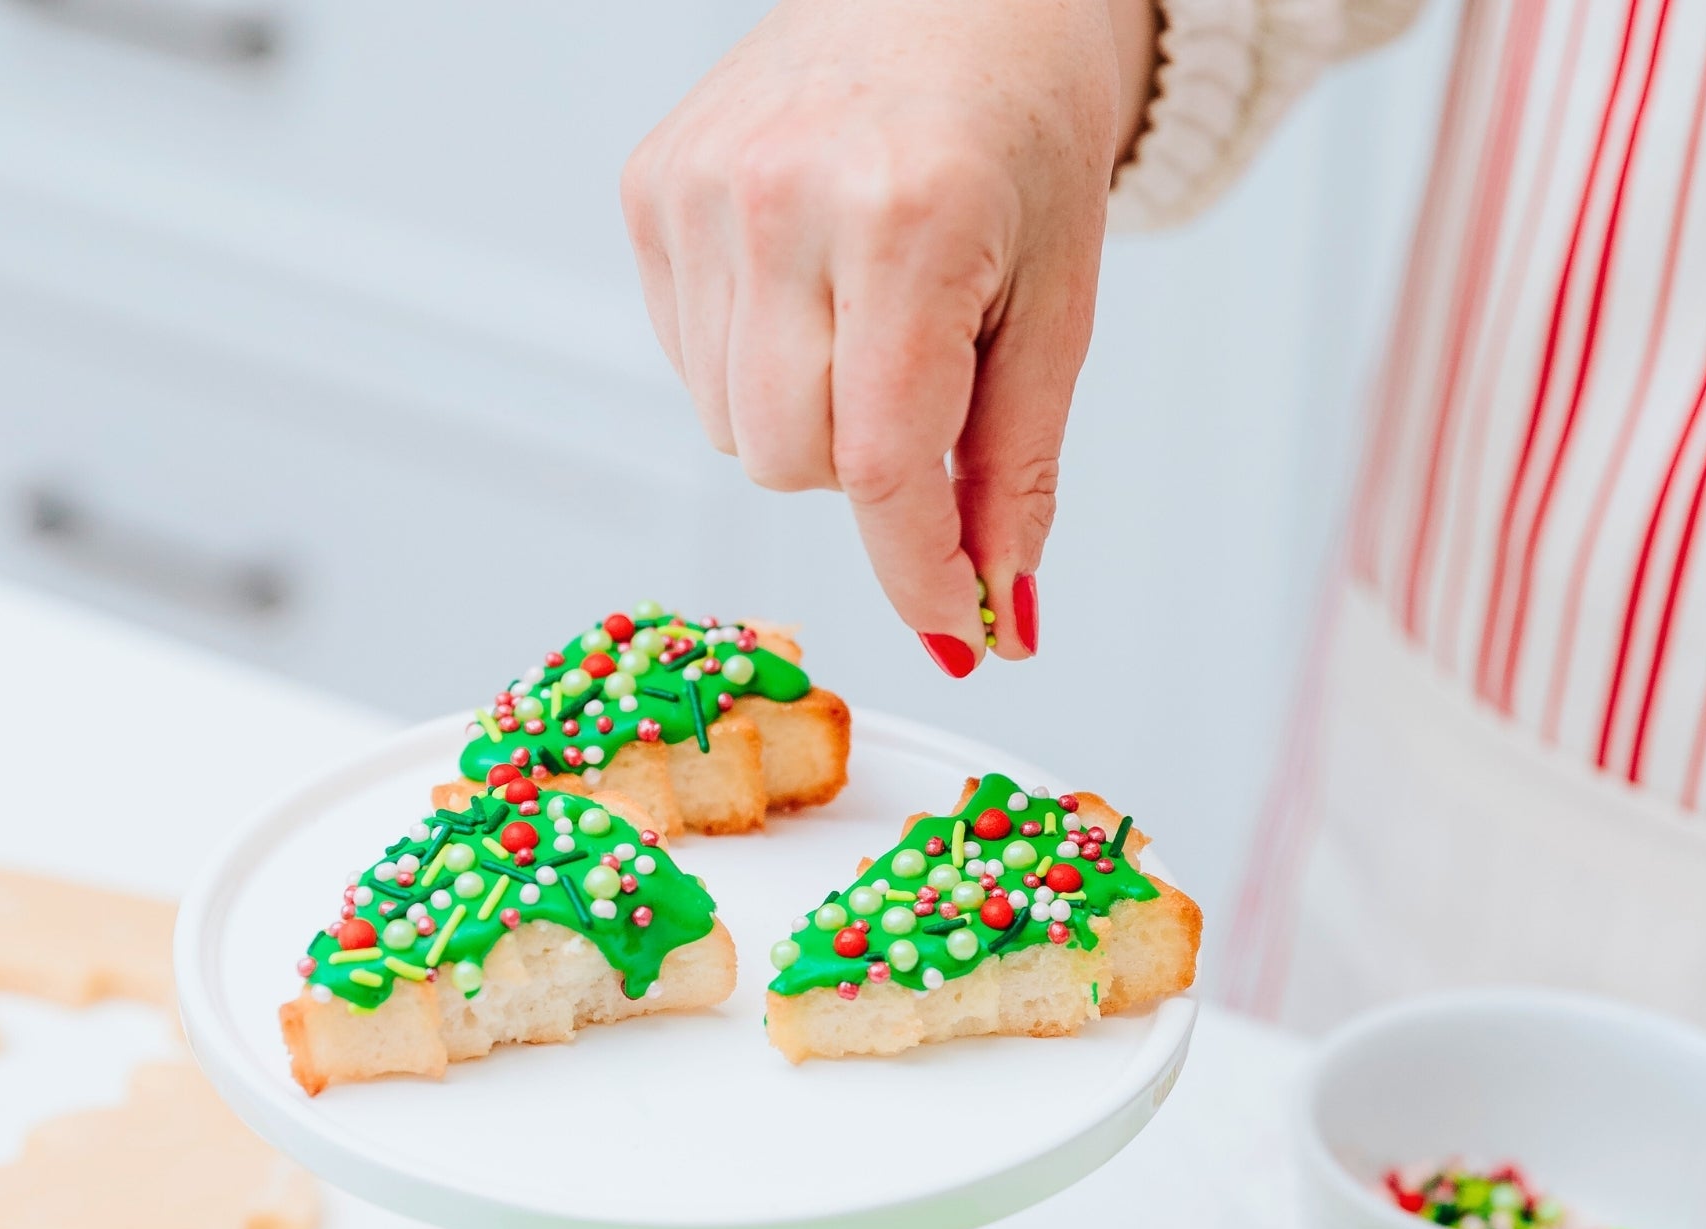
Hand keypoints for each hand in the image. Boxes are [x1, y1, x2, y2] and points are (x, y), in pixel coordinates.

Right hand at [622, 0, 1152, 671]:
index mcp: (907, 217)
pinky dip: (754, 365)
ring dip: (807, 419)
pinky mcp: (649, 189)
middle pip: (791, 464)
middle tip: (924, 392)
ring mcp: (697, 189)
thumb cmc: (1019, 127)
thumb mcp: (1055, 306)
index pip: (883, 467)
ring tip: (866, 317)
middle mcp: (781, 196)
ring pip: (732, 430)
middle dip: (866, 472)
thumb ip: (1017, 475)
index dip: (917, 571)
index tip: (952, 625)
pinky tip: (806, 287)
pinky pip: (691, 367)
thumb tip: (996, 619)